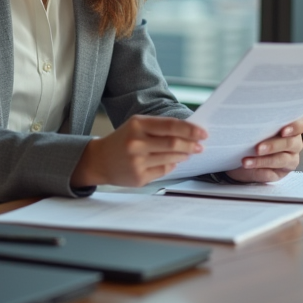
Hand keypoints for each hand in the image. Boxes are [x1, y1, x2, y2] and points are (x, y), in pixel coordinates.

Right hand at [71, 115, 206, 187]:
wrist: (99, 160)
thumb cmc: (123, 140)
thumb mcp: (137, 127)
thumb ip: (160, 128)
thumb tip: (189, 133)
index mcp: (137, 125)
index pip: (170, 126)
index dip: (190, 129)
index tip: (203, 133)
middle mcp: (136, 143)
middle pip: (173, 143)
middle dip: (191, 145)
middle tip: (200, 146)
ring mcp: (137, 162)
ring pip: (171, 158)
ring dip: (184, 155)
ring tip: (188, 153)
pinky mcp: (139, 177)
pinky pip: (164, 170)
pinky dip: (172, 165)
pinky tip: (173, 162)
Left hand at [224, 116, 302, 182]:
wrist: (238, 154)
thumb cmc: (250, 135)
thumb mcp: (255, 127)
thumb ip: (260, 125)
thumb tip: (251, 125)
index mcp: (292, 127)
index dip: (297, 127)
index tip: (283, 131)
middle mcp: (294, 144)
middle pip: (291, 143)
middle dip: (274, 146)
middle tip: (257, 148)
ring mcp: (289, 160)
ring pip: (282, 160)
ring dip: (263, 161)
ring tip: (246, 161)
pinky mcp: (280, 173)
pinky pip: (272, 174)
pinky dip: (258, 171)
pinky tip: (248, 168)